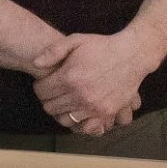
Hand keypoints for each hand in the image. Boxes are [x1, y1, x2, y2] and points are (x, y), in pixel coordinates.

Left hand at [33, 30, 150, 135]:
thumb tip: (35, 63)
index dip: (39, 87)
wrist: (131, 55)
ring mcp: (92, 107)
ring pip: (64, 120)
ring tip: (64, 102)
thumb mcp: (76, 40)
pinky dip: (79, 123)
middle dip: (47, 100)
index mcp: (69, 76)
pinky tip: (79, 111)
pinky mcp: (104, 114)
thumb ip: (53, 51)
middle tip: (52, 93)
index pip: (42, 91)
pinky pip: (84, 127)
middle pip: (50, 108)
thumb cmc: (102, 46)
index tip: (43, 83)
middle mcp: (79, 95)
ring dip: (61, 112)